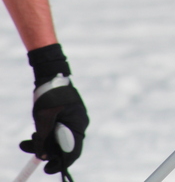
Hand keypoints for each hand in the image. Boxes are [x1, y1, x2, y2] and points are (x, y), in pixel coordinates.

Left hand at [20, 45, 88, 176]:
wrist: (52, 75)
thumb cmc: (49, 95)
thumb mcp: (44, 118)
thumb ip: (44, 138)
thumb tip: (43, 156)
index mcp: (78, 125)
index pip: (73, 152)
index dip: (60, 163)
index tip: (46, 169)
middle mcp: (78, 124)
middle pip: (64, 147)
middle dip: (46, 152)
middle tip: (29, 152)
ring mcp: (73, 120)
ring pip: (59, 139)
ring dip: (43, 143)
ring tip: (27, 141)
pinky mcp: (67, 116)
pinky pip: (58, 131)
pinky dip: (46, 134)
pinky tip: (35, 132)